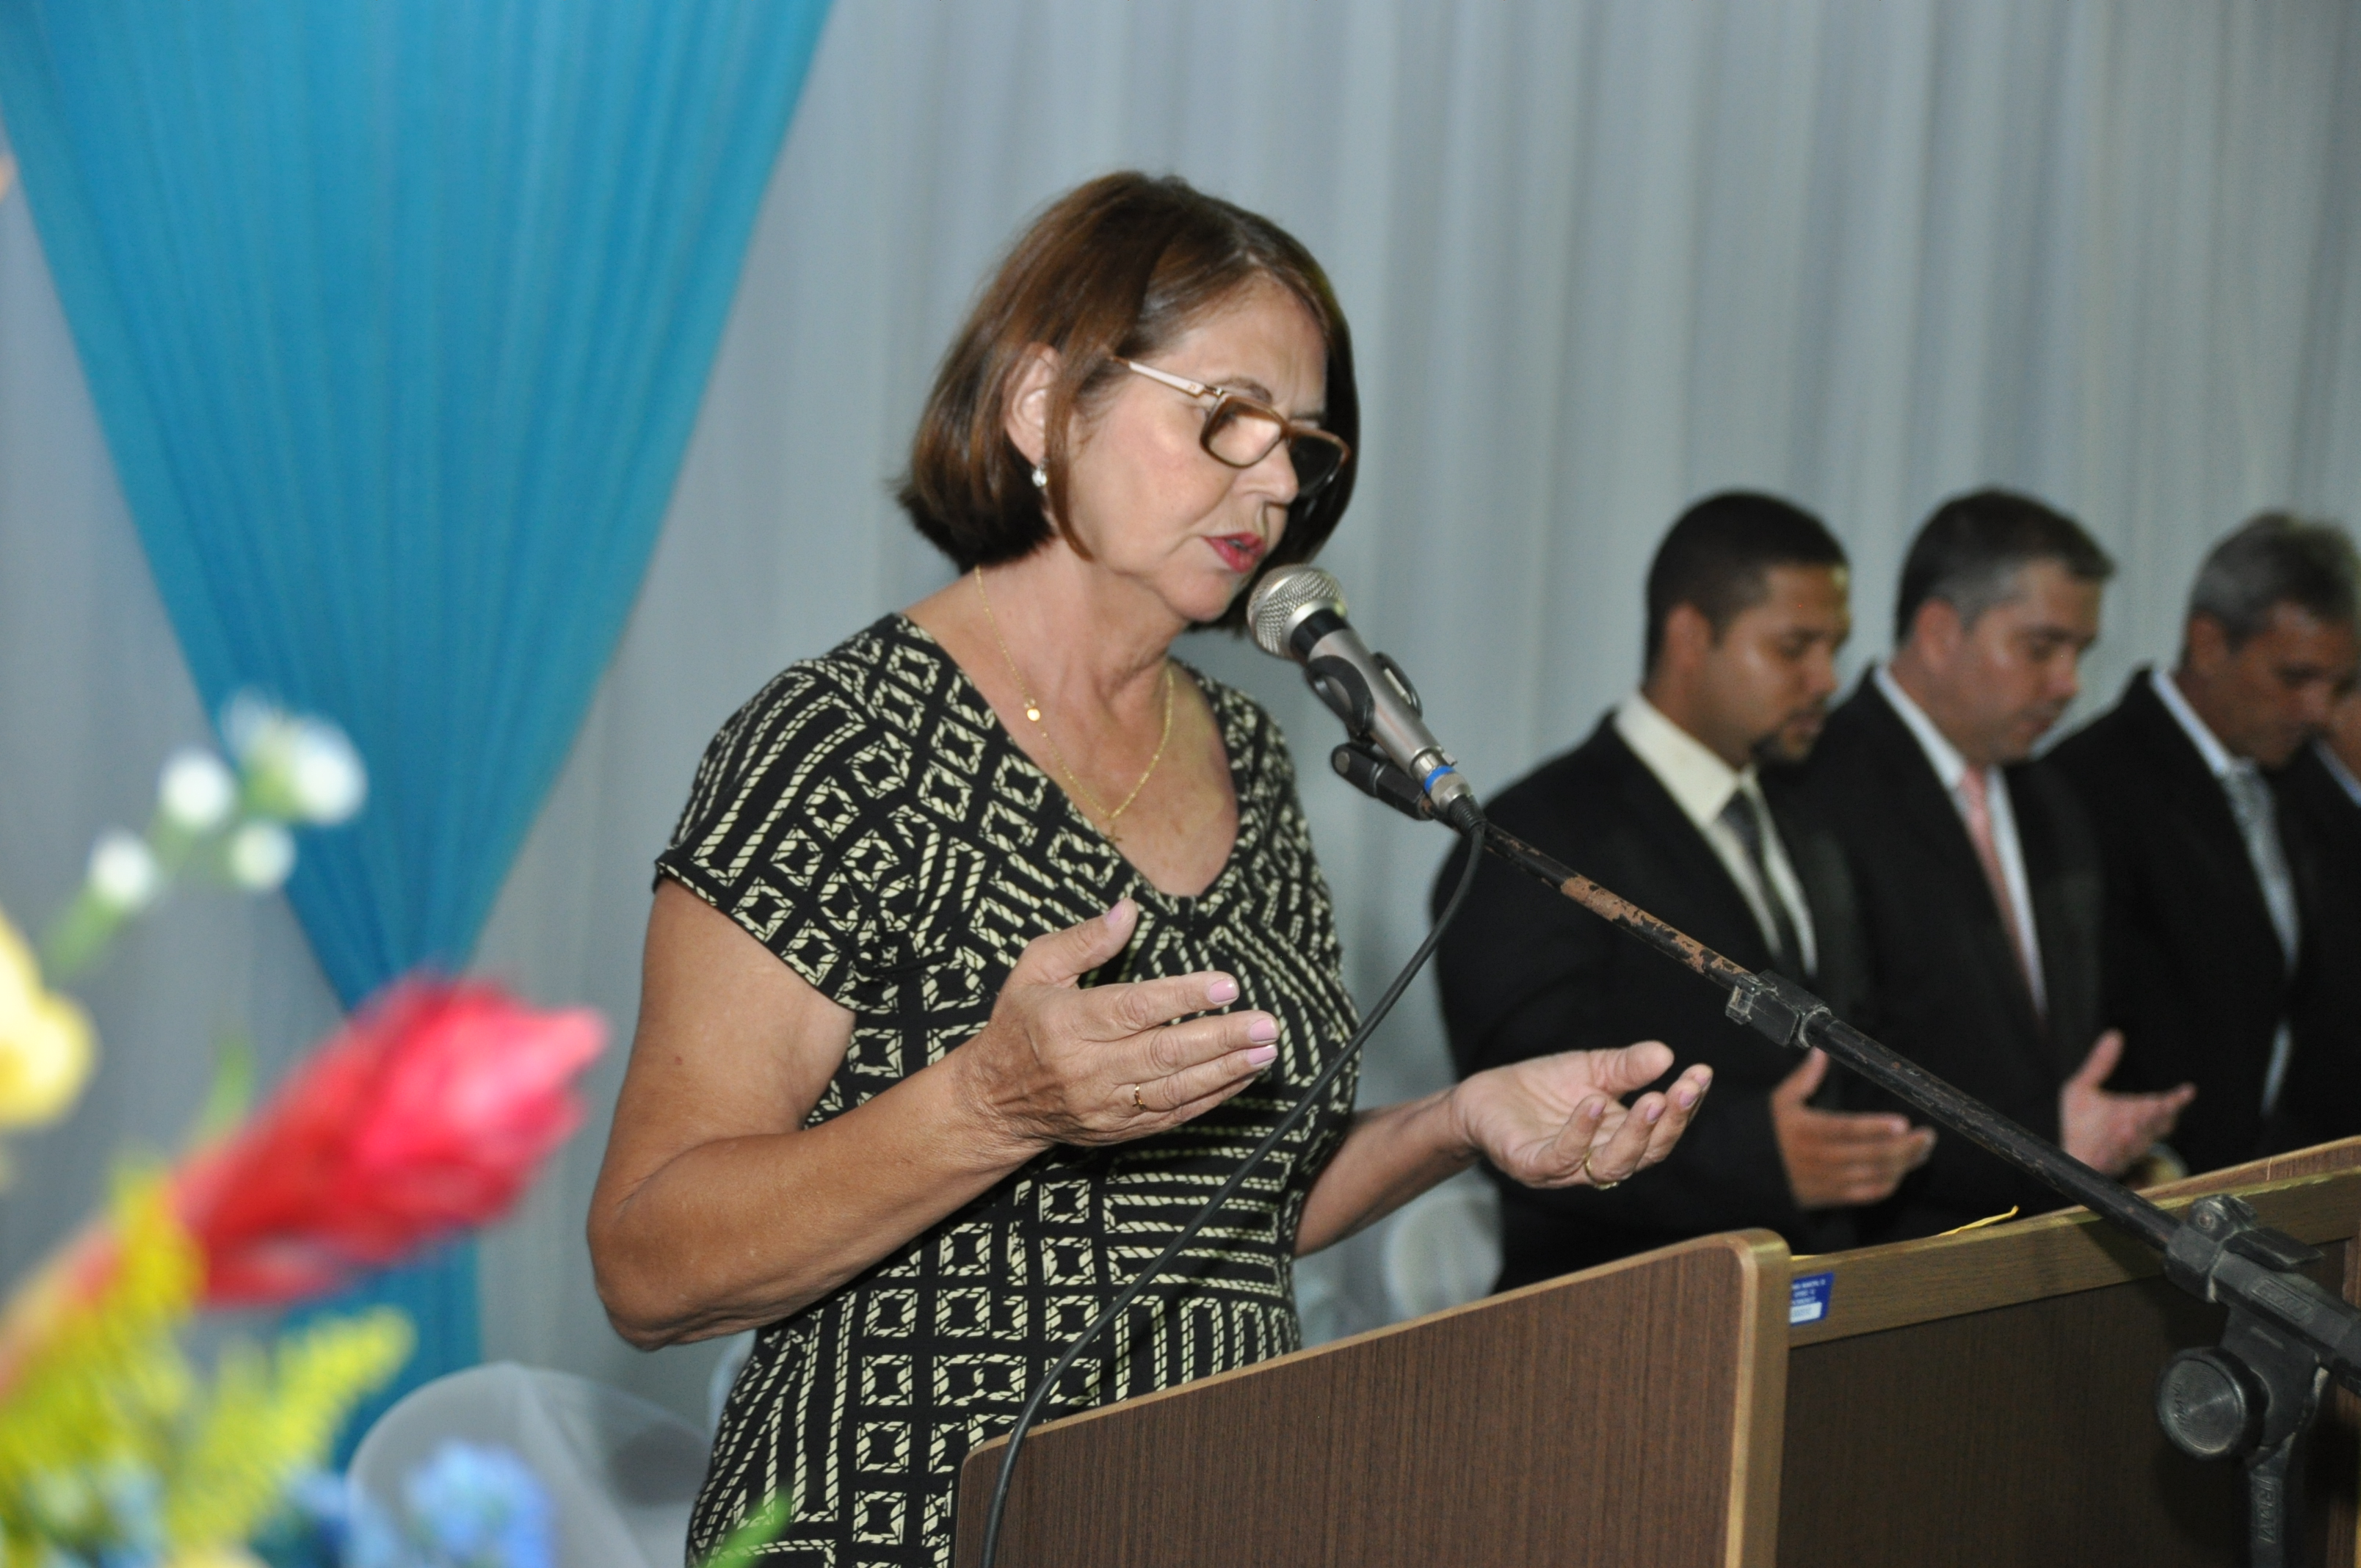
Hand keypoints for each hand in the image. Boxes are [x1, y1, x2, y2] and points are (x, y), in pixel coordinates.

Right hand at [958, 900, 1277, 1153]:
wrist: (995, 1102)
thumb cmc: (1019, 1024)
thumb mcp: (1035, 970)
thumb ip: (1083, 940)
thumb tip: (1128, 910)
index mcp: (1067, 1023)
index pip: (1134, 1009)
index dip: (1184, 997)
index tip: (1227, 984)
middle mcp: (1088, 1069)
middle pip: (1164, 1053)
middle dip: (1221, 1038)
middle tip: (1265, 1023)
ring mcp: (1106, 1106)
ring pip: (1176, 1090)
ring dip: (1227, 1070)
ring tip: (1266, 1050)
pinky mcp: (1119, 1130)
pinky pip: (1174, 1115)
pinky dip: (1212, 1097)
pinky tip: (1242, 1076)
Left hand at [1448, 1041, 1712, 1189]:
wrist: (1483, 1097)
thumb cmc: (1540, 1088)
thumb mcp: (1590, 1069)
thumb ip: (1626, 1066)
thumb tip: (1666, 1054)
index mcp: (1618, 1139)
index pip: (1660, 1131)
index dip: (1684, 1107)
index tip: (1701, 1074)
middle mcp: (1597, 1161)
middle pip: (1646, 1154)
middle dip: (1669, 1123)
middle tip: (1684, 1090)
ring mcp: (1565, 1168)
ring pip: (1611, 1164)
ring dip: (1635, 1133)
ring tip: (1652, 1098)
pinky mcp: (1531, 1165)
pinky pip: (1562, 1156)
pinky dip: (1581, 1132)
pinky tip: (1594, 1103)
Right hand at [1771, 1049, 1935, 1208]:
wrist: (1744, 1173)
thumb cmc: (1766, 1132)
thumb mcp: (1780, 1101)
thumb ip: (1804, 1078)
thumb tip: (1820, 1051)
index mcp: (1808, 1131)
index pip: (1846, 1130)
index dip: (1875, 1128)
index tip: (1903, 1123)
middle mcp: (1821, 1158)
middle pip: (1869, 1156)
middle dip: (1904, 1148)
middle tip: (1928, 1136)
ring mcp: (1828, 1181)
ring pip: (1873, 1176)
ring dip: (1902, 1165)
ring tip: (1922, 1150)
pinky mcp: (1831, 1197)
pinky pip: (1866, 1194)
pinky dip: (1888, 1184)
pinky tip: (1901, 1171)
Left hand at [2060, 1030, 2193, 1176]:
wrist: (2071, 1154)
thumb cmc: (2082, 1121)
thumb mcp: (2083, 1087)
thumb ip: (2099, 1064)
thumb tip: (2115, 1034)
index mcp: (2137, 1114)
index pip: (2163, 1107)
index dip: (2176, 1100)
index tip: (2188, 1091)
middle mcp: (2137, 1132)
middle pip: (2155, 1124)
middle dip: (2157, 1115)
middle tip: (2161, 1105)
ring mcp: (2124, 1150)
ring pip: (2137, 1143)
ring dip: (2135, 1135)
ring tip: (2129, 1126)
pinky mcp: (2107, 1164)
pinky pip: (2114, 1159)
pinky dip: (2116, 1152)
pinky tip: (2111, 1145)